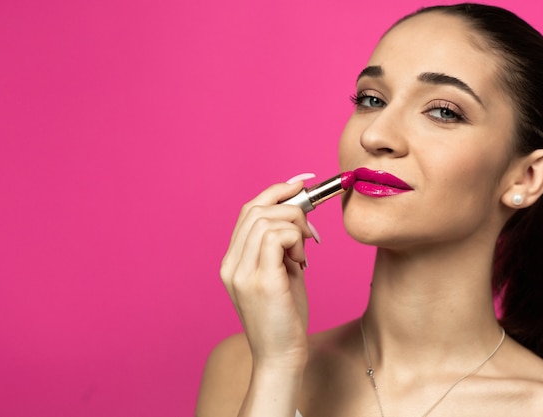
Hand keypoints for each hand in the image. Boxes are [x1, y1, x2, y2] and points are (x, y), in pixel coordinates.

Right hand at [220, 178, 315, 370]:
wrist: (281, 357)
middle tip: (312, 229)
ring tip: (305, 253)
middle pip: (257, 208)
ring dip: (296, 228)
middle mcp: (230, 263)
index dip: (276, 190)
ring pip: (268, 218)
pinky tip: (302, 261)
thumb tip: (300, 209)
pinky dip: (296, 239)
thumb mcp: (282, 272)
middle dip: (292, 206)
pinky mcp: (258, 280)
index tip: (303, 182)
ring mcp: (240, 271)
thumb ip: (283, 243)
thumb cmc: (286, 317)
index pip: (249, 210)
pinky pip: (276, 236)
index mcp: (232, 260)